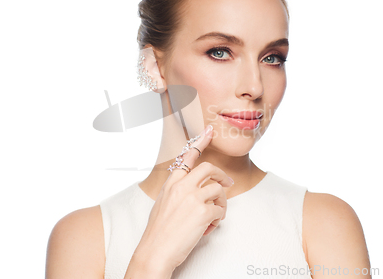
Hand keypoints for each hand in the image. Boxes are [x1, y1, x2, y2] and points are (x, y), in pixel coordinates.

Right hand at [133, 124, 233, 273]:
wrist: (155, 251)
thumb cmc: (158, 231)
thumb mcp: (163, 203)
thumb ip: (177, 191)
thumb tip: (196, 189)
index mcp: (171, 183)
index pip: (187, 157)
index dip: (200, 142)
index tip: (208, 131)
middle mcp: (181, 186)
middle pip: (209, 168)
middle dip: (221, 174)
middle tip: (228, 183)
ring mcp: (192, 198)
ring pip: (218, 190)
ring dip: (221, 203)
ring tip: (214, 216)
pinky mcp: (203, 211)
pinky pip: (220, 209)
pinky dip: (218, 218)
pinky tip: (208, 227)